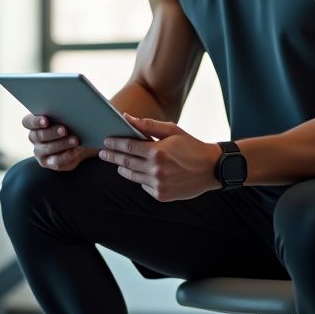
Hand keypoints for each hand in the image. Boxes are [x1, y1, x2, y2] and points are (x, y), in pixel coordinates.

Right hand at [24, 113, 95, 171]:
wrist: (80, 139)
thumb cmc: (71, 121)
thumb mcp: (68, 113)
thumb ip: (65, 108)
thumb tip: (73, 99)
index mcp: (34, 123)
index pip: (28, 122)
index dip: (35, 121)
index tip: (46, 120)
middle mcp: (34, 137)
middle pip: (38, 135)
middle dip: (52, 132)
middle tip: (64, 129)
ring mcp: (40, 151)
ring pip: (47, 148)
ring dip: (61, 144)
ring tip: (75, 140)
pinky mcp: (49, 162)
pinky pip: (55, 161)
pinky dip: (66, 156)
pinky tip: (75, 151)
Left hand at [101, 115, 219, 201]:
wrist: (212, 169)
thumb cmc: (191, 146)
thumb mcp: (173, 131)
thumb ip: (148, 125)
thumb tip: (126, 118)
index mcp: (158, 152)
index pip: (128, 147)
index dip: (115, 144)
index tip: (105, 141)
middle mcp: (156, 170)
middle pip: (126, 163)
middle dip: (112, 157)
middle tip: (102, 153)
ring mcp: (158, 184)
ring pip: (132, 176)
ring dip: (122, 168)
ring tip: (118, 163)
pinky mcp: (161, 195)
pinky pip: (143, 186)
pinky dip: (140, 178)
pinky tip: (141, 172)